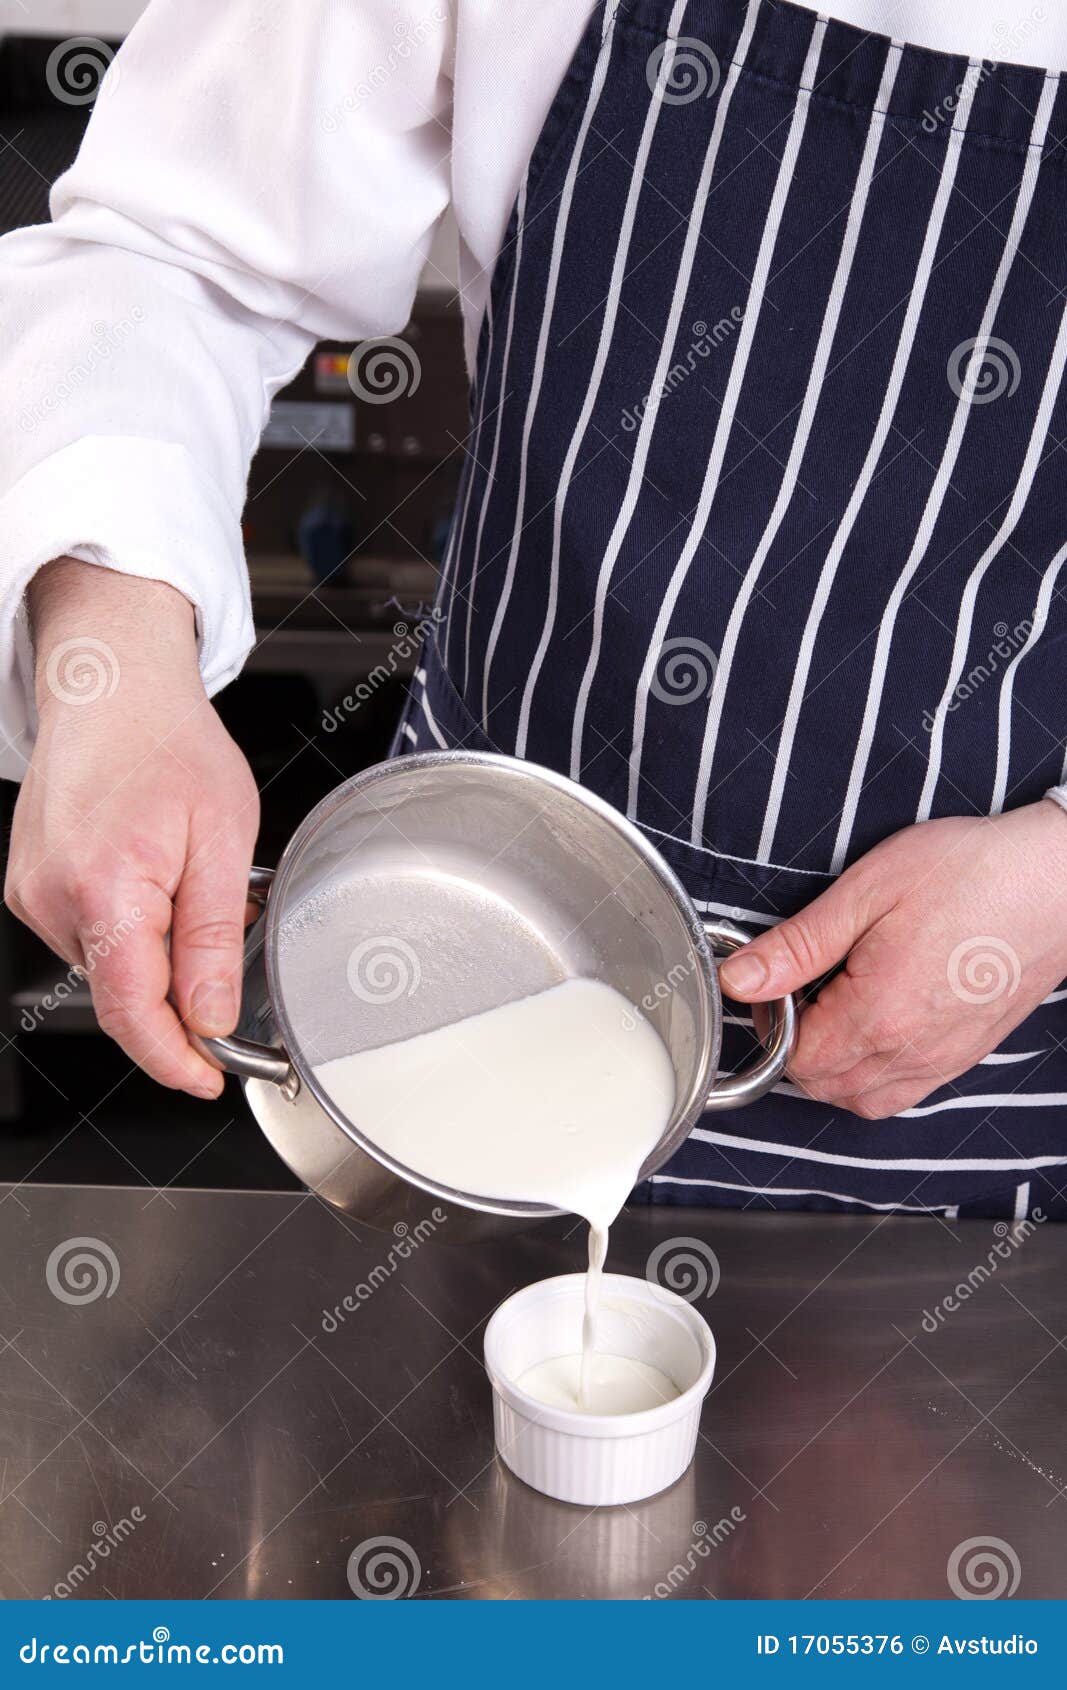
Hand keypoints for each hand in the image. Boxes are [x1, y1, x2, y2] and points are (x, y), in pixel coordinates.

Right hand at [5, 560, 258, 1097]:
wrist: (111, 687)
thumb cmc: (169, 744)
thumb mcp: (225, 839)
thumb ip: (213, 939)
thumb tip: (211, 1016)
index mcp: (105, 887)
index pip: (134, 1011)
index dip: (174, 1059)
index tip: (208, 1079)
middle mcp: (52, 898)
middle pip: (124, 994)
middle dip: (180, 998)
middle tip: (229, 959)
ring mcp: (31, 894)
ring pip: (109, 968)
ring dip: (156, 957)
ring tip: (189, 888)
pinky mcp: (28, 888)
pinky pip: (89, 937)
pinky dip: (129, 931)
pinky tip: (152, 881)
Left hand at [718, 802, 1066, 1118]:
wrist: (1057, 878)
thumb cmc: (972, 872)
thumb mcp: (867, 891)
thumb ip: (797, 945)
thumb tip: (740, 979)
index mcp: (880, 1013)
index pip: (794, 1059)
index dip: (774, 1022)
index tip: (782, 981)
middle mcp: (912, 1052)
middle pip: (822, 1086)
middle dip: (798, 1045)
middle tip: (809, 984)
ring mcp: (943, 1060)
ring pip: (861, 1098)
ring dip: (834, 1064)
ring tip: (841, 1000)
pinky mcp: (965, 1055)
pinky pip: (902, 1092)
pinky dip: (874, 1073)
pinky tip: (878, 1020)